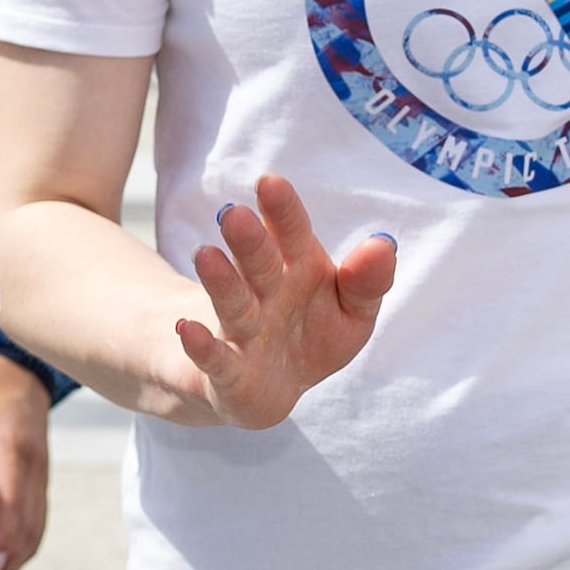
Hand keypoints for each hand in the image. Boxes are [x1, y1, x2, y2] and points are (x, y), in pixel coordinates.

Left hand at [0, 354, 50, 569]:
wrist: (17, 372)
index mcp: (12, 446)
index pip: (12, 504)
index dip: (3, 541)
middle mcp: (34, 464)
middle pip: (29, 525)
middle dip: (7, 559)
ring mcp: (41, 473)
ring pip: (37, 526)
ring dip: (15, 555)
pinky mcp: (40, 479)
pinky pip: (35, 517)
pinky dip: (21, 540)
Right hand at [151, 172, 395, 429]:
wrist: (269, 386)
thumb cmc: (312, 335)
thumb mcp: (352, 312)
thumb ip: (366, 282)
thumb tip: (384, 245)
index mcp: (297, 268)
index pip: (292, 234)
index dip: (283, 211)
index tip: (271, 183)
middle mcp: (265, 293)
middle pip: (258, 263)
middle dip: (249, 240)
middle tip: (234, 214)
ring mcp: (243, 332)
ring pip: (233, 303)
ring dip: (220, 281)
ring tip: (206, 255)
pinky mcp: (227, 373)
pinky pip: (215, 358)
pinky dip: (200, 345)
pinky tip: (185, 328)